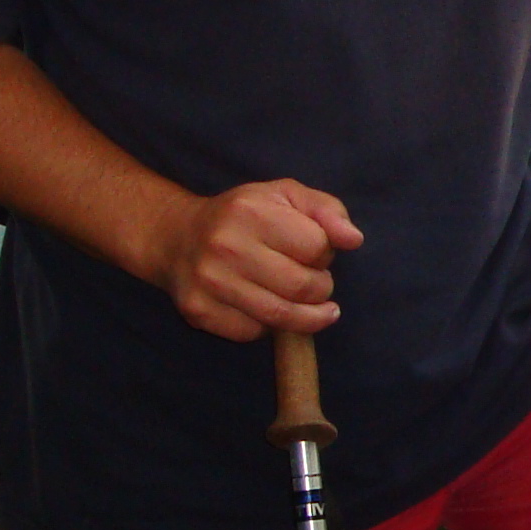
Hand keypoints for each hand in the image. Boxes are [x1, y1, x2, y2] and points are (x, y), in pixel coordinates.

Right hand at [156, 179, 362, 339]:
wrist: (177, 236)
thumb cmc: (243, 215)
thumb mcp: (286, 196)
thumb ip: (327, 211)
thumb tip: (353, 240)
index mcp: (252, 212)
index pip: (317, 247)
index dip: (324, 253)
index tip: (313, 253)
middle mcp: (226, 246)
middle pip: (304, 287)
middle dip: (320, 288)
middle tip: (314, 282)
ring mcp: (209, 281)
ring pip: (281, 317)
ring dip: (306, 316)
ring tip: (312, 307)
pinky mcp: (199, 311)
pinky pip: (253, 332)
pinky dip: (270, 327)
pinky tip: (268, 309)